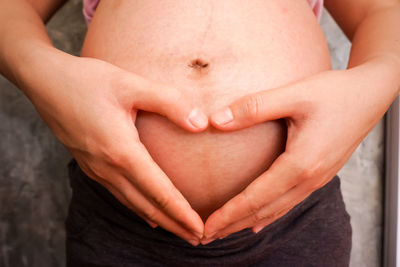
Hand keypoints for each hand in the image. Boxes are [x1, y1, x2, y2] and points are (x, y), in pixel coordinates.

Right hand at [23, 54, 207, 244]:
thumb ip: (170, 102)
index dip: (182, 213)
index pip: (159, 192)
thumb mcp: (131, 84)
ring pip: (131, 204)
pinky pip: (118, 194)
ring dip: (158, 219)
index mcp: (120, 151)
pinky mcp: (89, 165)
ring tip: (177, 229)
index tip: (200, 229)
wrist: (44, 81)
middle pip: (147, 206)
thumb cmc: (88, 80)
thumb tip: (200, 124)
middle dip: (174, 224)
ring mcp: (95, 169)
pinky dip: (138, 208)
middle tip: (198, 239)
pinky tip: (146, 212)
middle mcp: (107, 168)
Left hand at [202, 59, 397, 243]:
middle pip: (264, 211)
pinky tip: (258, 222)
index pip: (256, 198)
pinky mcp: (319, 174)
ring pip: (277, 210)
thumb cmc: (334, 93)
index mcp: (301, 163)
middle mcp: (309, 179)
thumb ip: (253, 107)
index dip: (229, 214)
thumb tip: (216, 120)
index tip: (206, 227)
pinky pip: (289, 202)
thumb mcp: (293, 94)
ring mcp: (317, 180)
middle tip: (206, 236)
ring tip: (225, 231)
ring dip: (249, 222)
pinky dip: (269, 215)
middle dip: (233, 225)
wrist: (370, 95)